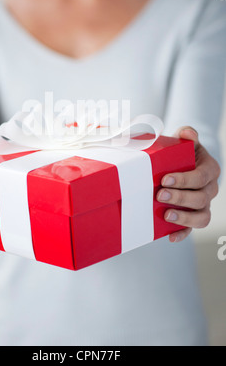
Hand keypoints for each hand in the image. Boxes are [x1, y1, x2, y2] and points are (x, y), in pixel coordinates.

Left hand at [156, 127, 219, 242]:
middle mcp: (210, 189)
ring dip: (184, 218)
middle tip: (160, 195)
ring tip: (166, 216)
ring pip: (202, 217)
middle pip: (200, 198)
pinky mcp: (193, 217)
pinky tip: (170, 236)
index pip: (201, 177)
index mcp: (210, 170)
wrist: (180, 164)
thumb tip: (187, 132)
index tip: (165, 179)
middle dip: (180, 198)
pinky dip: (182, 234)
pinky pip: (192, 229)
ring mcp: (203, 205)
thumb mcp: (185, 141)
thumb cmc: (182, 152)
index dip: (184, 180)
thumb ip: (187, 135)